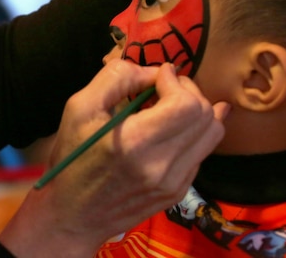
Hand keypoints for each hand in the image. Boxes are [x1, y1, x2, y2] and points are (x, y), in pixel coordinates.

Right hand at [0, 61, 228, 256]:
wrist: (74, 214)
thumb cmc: (73, 157)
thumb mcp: (79, 107)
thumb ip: (116, 77)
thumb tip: (153, 72)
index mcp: (135, 143)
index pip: (185, 103)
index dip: (176, 81)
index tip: (157, 75)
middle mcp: (162, 166)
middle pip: (204, 114)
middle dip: (188, 90)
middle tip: (164, 86)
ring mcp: (174, 182)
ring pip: (212, 133)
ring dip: (197, 109)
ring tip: (171, 104)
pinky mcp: (178, 191)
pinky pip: (202, 152)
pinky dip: (193, 132)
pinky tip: (172, 126)